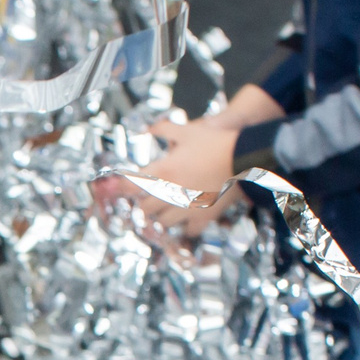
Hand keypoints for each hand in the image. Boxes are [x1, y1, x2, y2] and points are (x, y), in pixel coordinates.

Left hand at [90, 113, 240, 242]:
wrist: (246, 157)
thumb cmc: (216, 142)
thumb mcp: (188, 130)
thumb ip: (164, 129)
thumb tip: (149, 128)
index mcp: (163, 172)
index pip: (130, 186)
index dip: (119, 189)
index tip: (112, 191)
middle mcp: (171, 194)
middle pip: (143, 209)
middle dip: (141, 204)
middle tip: (144, 198)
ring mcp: (187, 209)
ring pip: (162, 223)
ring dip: (159, 217)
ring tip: (164, 209)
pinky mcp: (204, 218)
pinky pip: (188, 232)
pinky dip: (185, 229)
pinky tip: (187, 221)